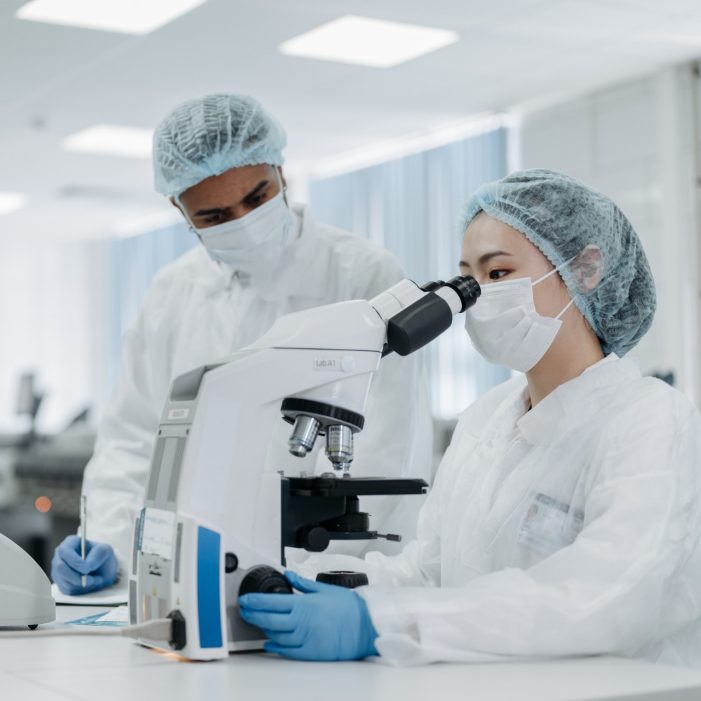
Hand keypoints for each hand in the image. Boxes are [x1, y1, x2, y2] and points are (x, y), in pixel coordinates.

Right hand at [51, 535, 117, 594]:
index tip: (87, 569)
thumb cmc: (102, 557)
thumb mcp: (105, 551)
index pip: (64, 551)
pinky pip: (67, 590)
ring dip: (83, 583)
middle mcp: (60, 556)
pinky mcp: (60, 583)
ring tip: (96, 579)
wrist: (103, 571)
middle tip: (92, 579)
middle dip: (77, 576)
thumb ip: (97, 555)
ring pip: (65, 581)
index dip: (74, 561)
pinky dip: (81, 589)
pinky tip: (90, 583)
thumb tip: (87, 565)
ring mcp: (58, 571)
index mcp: (70, 543)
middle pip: (60, 568)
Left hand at [239, 570, 377, 660]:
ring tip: (257, 623)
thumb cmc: (348, 607)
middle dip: (252, 615)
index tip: (244, 600)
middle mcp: (301, 622)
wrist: (365, 626)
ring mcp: (304, 638)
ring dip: (263, 629)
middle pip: (268, 620)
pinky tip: (269, 643)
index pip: (271, 602)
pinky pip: (287, 650)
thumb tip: (288, 574)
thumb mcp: (324, 589)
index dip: (254, 602)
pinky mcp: (310, 652)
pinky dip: (275, 646)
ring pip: (275, 635)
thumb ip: (302, 584)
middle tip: (244, 611)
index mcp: (303, 604)